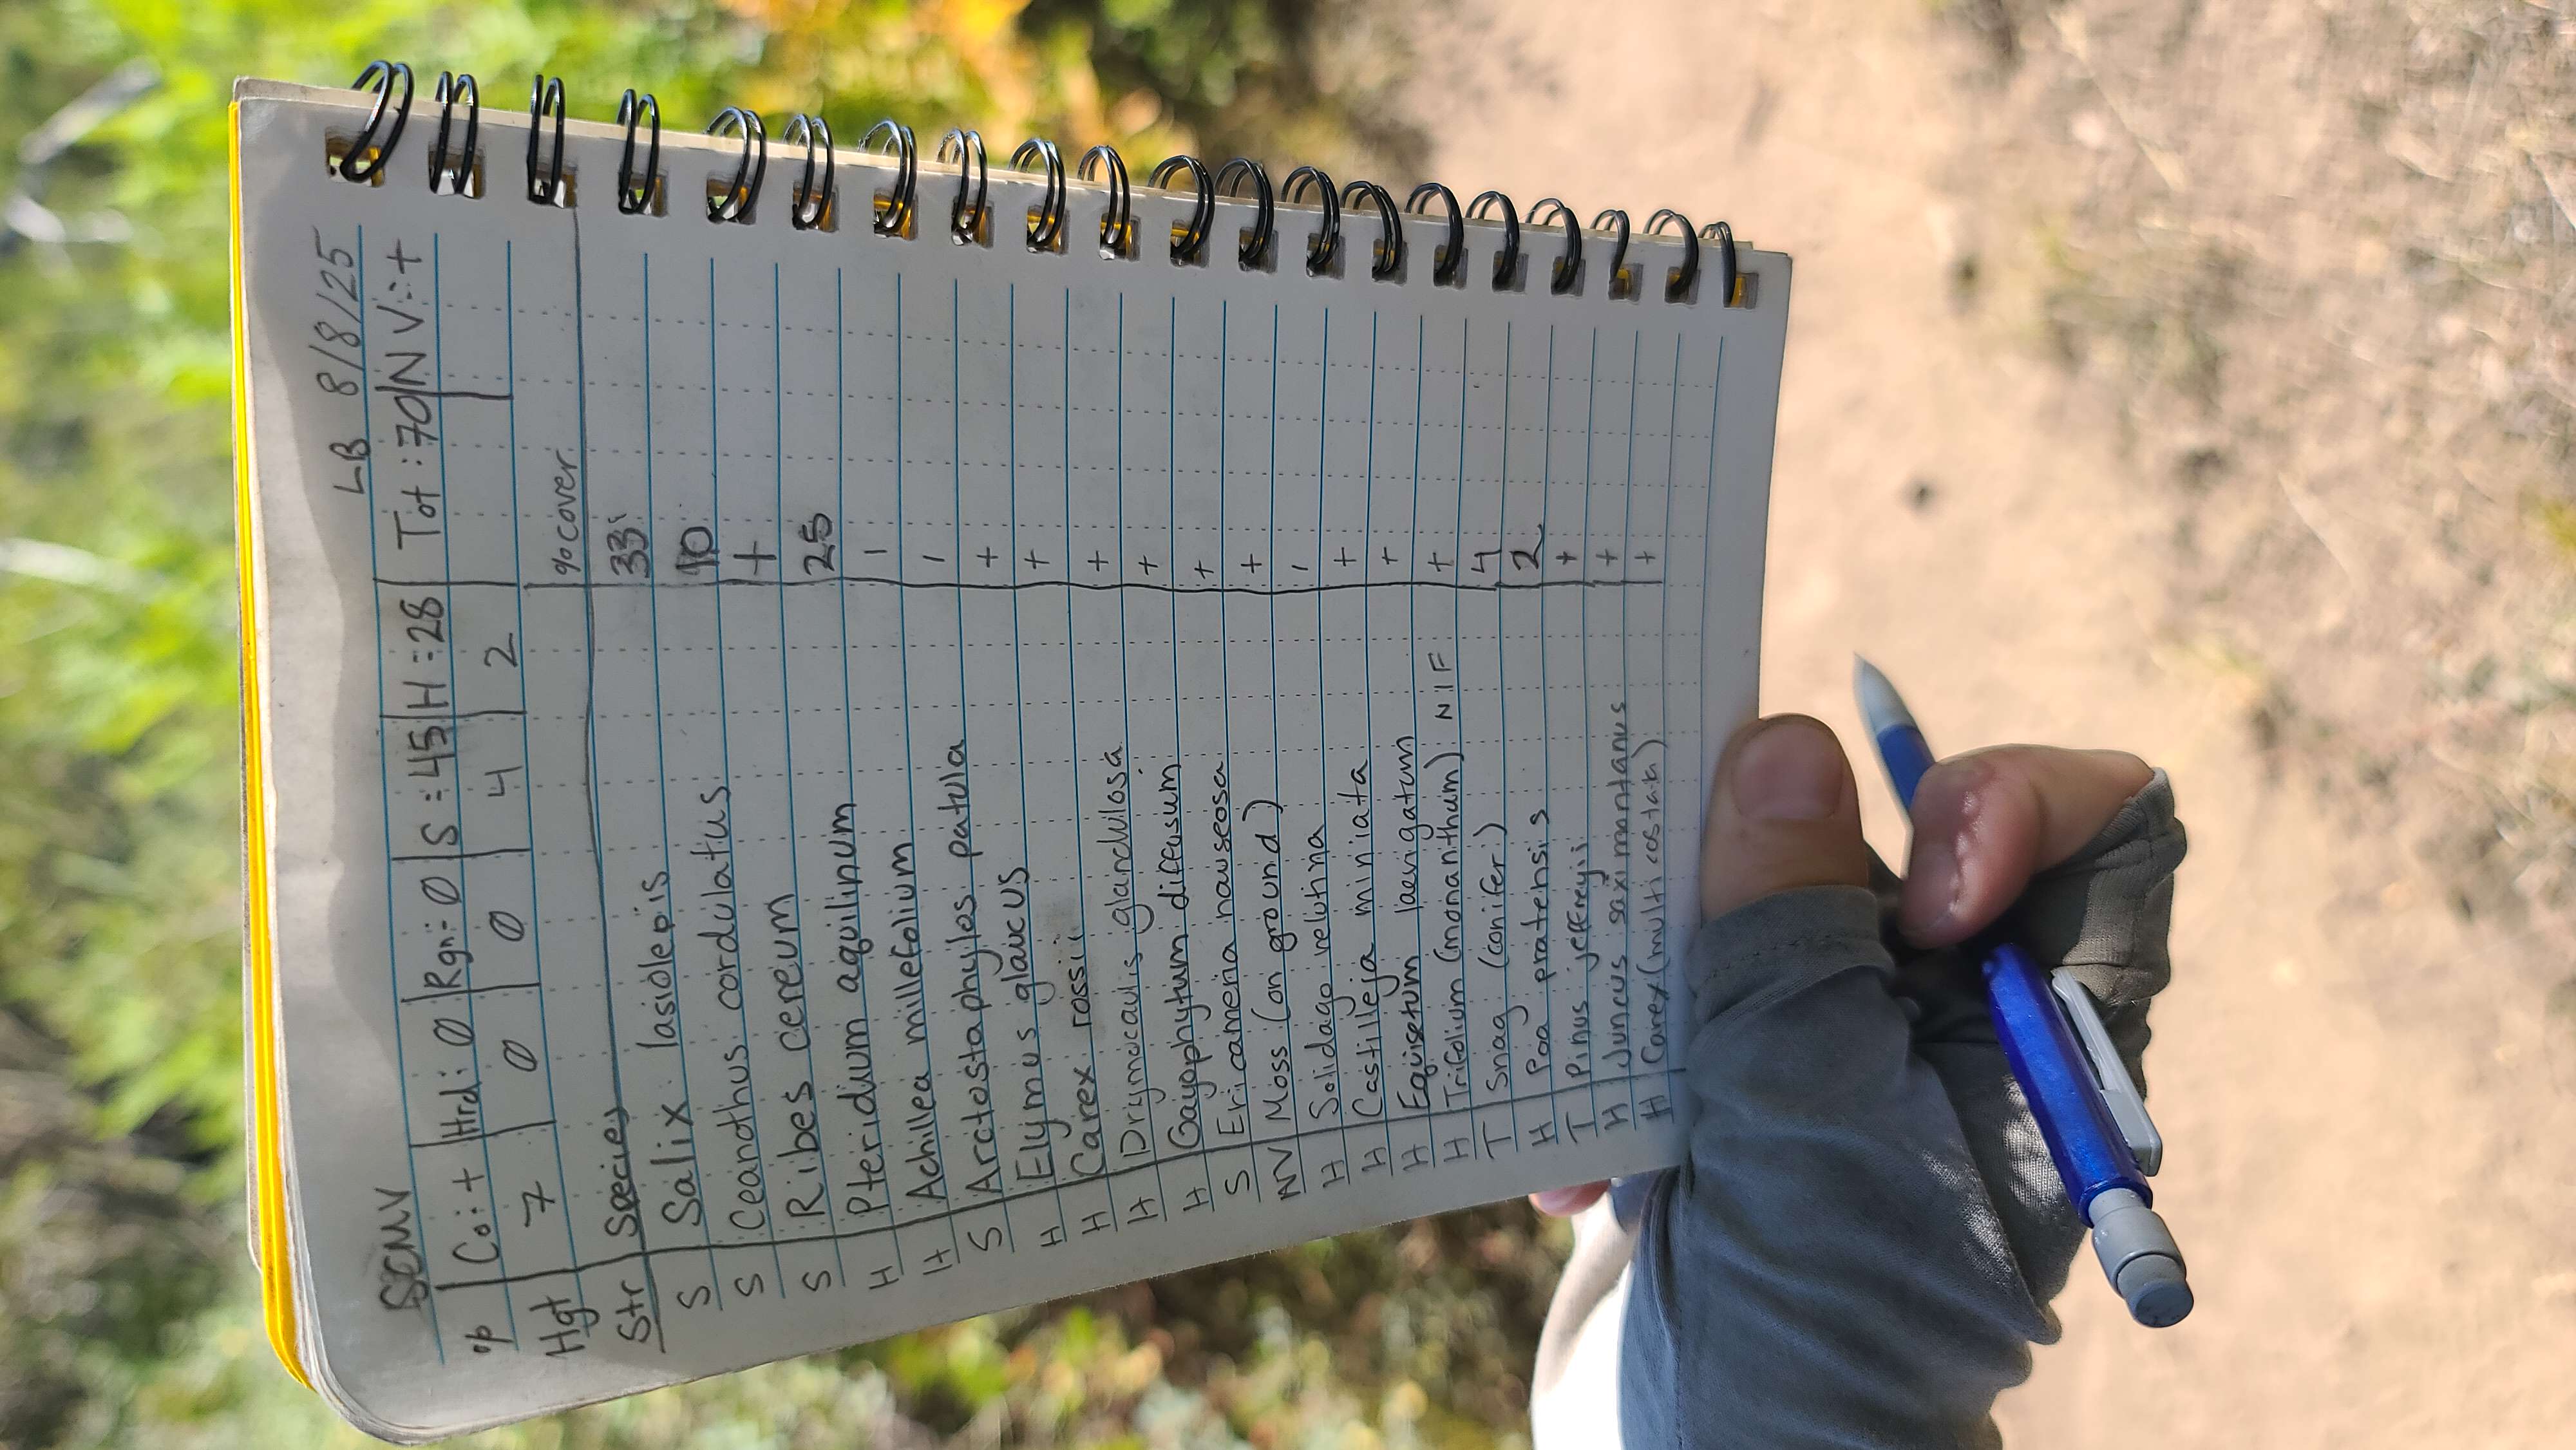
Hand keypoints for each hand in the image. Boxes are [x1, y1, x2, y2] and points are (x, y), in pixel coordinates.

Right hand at [1529, 714, 2152, 1216]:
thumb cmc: (1802, 1331)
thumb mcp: (1798, 1115)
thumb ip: (1788, 930)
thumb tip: (1786, 741)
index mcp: (2034, 1037)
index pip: (2109, 831)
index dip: (2014, 800)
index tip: (1911, 883)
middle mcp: (1949, 1033)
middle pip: (1897, 841)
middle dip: (1771, 860)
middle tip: (1687, 900)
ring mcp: (1833, 1067)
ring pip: (1767, 910)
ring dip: (1670, 966)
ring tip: (1615, 1047)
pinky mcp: (1729, 1102)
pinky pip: (1678, 999)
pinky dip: (1620, 1060)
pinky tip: (1582, 1171)